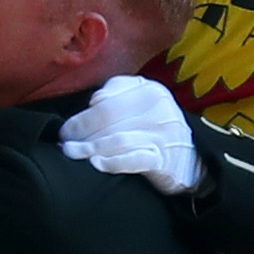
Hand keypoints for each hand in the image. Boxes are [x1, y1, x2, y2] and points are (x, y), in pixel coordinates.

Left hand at [58, 75, 202, 195]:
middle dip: (80, 131)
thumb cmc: (155, 127)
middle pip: (108, 117)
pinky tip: (96, 164)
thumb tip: (92, 102)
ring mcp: (163, 133)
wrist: (190, 158)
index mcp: (151, 89)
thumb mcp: (142, 102)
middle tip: (64, 143)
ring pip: (117, 138)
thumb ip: (117, 94)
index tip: (65, 130)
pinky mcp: (163, 158)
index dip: (81, 116)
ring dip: (88, 147)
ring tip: (71, 153)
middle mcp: (159, 107)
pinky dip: (111, 162)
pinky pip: (132, 159)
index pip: (107, 100)